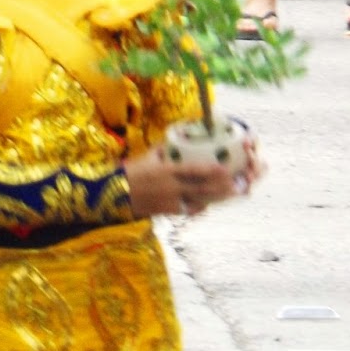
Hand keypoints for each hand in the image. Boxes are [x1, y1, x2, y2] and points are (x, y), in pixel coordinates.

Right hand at [123, 150, 240, 217]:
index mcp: (166, 171)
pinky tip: (207, 204)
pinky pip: (188, 210)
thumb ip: (164, 150)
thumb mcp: (147, 157)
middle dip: (220, 188)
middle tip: (235, 184)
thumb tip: (178, 138)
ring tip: (229, 194)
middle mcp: (171, 188)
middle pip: (201, 189)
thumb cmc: (130, 172)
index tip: (225, 168)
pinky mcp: (168, 212)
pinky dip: (200, 207)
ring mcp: (170, 202)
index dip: (211, 171)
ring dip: (215, 199)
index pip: (193, 171)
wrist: (114, 196)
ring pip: (199, 202)